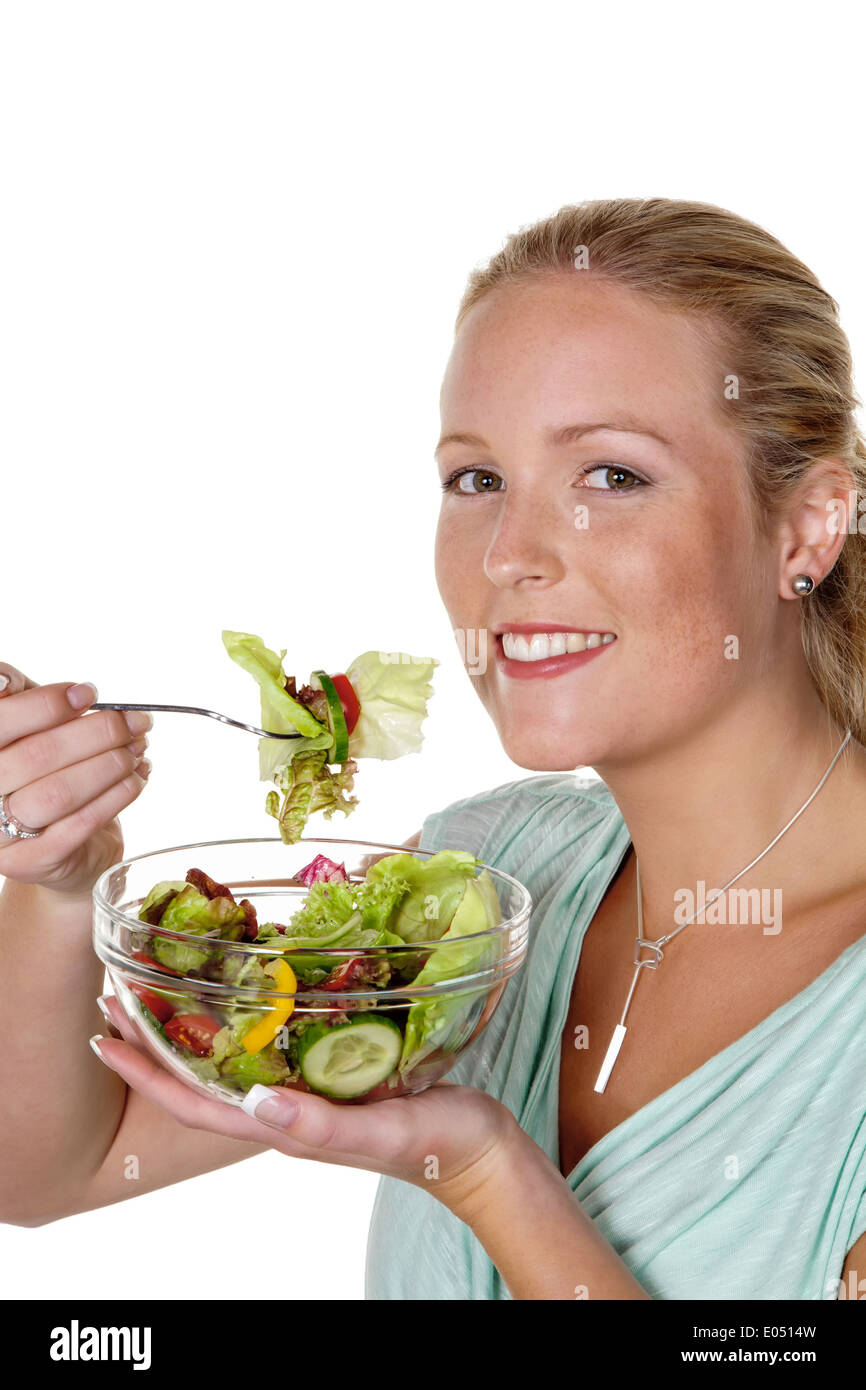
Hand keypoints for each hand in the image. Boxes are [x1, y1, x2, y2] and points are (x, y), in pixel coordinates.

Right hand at [0, 662, 152, 899]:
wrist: (57, 846)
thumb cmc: (42, 773)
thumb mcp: (29, 728)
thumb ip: (24, 698)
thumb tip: (30, 684)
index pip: (3, 721)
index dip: (47, 704)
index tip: (88, 694)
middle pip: (36, 756)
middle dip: (96, 732)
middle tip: (134, 722)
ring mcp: (0, 835)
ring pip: (59, 792)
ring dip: (109, 764)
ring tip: (135, 750)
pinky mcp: (32, 862)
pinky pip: (81, 824)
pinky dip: (117, 795)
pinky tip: (136, 778)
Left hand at [93, 994, 520, 1212]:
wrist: (481, 1150)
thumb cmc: (436, 1143)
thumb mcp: (380, 1131)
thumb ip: (320, 1126)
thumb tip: (256, 1103)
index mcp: (281, 1127)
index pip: (193, 1102)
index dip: (147, 1071)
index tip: (106, 1033)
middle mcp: (284, 1109)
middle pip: (201, 1078)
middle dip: (157, 1042)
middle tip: (120, 993)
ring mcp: (307, 1093)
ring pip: (233, 1060)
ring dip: (194, 1028)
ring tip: (166, 988)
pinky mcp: (334, 1074)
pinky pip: (276, 1045)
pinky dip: (248, 1018)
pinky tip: (249, 991)